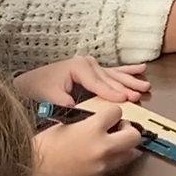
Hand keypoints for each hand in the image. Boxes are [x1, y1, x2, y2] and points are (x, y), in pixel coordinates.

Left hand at [13, 56, 149, 105]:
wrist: (30, 82)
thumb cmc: (40, 88)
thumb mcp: (50, 96)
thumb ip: (64, 103)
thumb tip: (78, 111)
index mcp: (78, 67)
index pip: (97, 83)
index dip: (111, 92)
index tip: (124, 100)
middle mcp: (88, 64)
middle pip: (110, 78)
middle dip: (126, 86)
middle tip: (139, 94)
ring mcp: (92, 65)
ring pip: (115, 75)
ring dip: (131, 81)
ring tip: (145, 86)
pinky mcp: (94, 70)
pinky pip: (113, 71)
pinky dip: (127, 71)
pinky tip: (141, 68)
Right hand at [32, 106, 141, 175]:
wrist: (31, 170)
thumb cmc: (43, 145)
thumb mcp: (65, 123)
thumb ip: (87, 120)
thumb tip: (100, 118)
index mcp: (92, 129)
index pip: (117, 112)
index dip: (112, 112)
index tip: (107, 115)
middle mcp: (102, 147)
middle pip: (134, 136)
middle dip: (128, 130)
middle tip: (118, 129)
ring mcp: (101, 165)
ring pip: (130, 154)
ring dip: (124, 147)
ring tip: (111, 144)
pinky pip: (115, 167)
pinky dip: (112, 161)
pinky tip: (100, 157)